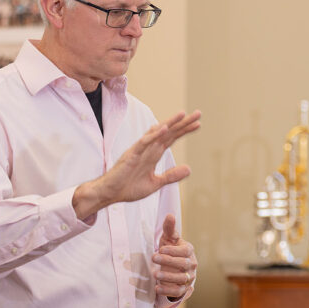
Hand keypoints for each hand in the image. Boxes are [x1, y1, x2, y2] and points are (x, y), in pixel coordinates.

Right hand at [73, 110, 200, 219]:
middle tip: (198, 114)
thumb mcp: (155, 183)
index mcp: (153, 154)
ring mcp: (139, 150)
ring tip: (183, 114)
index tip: (198, 124)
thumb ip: (171, 176)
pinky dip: (153, 135)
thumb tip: (189, 169)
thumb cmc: (128, 187)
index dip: (184, 131)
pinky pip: (143, 143)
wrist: (110, 194)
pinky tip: (163, 129)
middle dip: (183, 123)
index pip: (172, 139)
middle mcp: (148, 149)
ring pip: (157, 133)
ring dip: (170, 123)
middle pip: (169, 132)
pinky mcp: (131, 155)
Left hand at [153, 214, 196, 299]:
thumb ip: (169, 229)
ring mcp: (188, 278)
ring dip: (168, 277)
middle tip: (154, 258)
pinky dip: (168, 291)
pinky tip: (157, 288)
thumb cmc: (169, 250)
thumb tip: (170, 215)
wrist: (171, 268)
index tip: (161, 249)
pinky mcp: (183, 289)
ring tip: (155, 274)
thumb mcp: (168, 239)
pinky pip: (178, 292)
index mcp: (188, 251)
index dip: (174, 251)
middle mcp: (191, 265)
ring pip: (181, 279)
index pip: (185, 251)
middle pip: (184, 264)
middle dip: (169, 262)